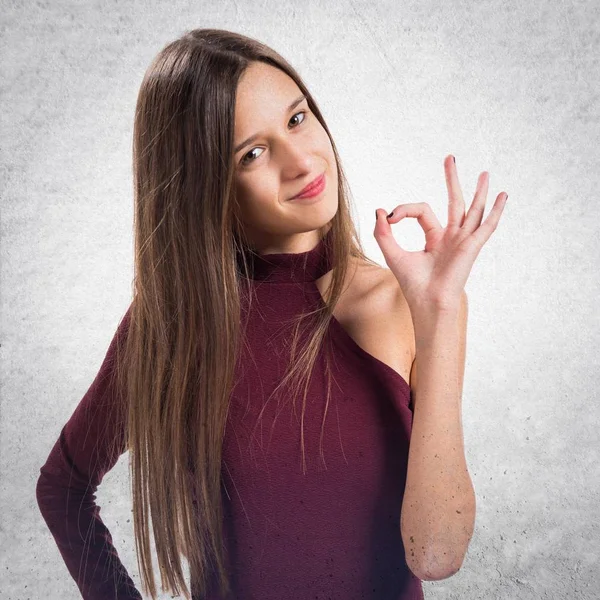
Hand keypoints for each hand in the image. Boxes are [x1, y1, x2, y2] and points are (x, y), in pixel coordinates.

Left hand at [373, 154, 507, 312]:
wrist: (427, 302)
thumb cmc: (413, 284)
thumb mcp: (392, 253)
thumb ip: (383, 233)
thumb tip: (381, 210)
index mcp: (435, 237)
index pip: (422, 210)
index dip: (404, 210)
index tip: (390, 218)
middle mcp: (452, 237)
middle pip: (454, 202)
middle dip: (452, 179)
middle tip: (449, 158)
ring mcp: (463, 241)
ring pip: (472, 210)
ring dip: (479, 191)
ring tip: (485, 173)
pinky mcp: (471, 247)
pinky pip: (486, 226)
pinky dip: (495, 211)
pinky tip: (503, 196)